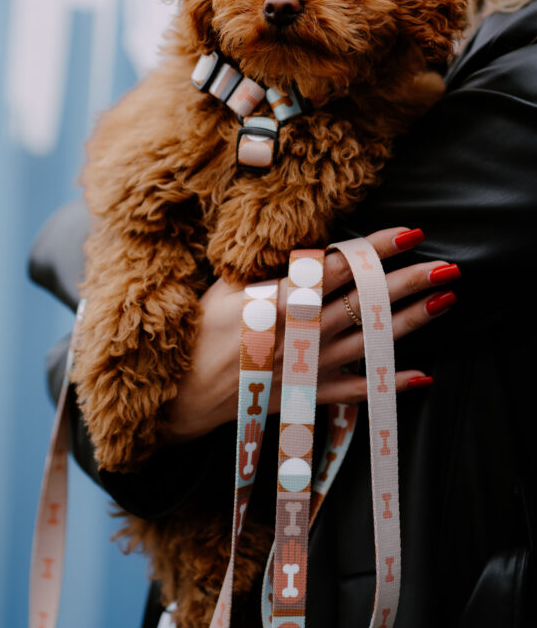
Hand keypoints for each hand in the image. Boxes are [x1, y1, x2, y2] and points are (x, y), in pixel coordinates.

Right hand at [165, 227, 457, 440]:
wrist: (181, 393)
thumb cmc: (199, 332)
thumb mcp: (225, 286)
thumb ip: (267, 266)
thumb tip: (308, 241)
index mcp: (276, 301)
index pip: (335, 269)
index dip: (373, 250)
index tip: (407, 234)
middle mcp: (298, 334)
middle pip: (362, 303)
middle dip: (405, 283)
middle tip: (445, 266)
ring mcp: (306, 367)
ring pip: (368, 341)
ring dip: (409, 322)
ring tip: (444, 302)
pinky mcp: (306, 394)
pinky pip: (355, 391)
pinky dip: (387, 385)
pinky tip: (422, 376)